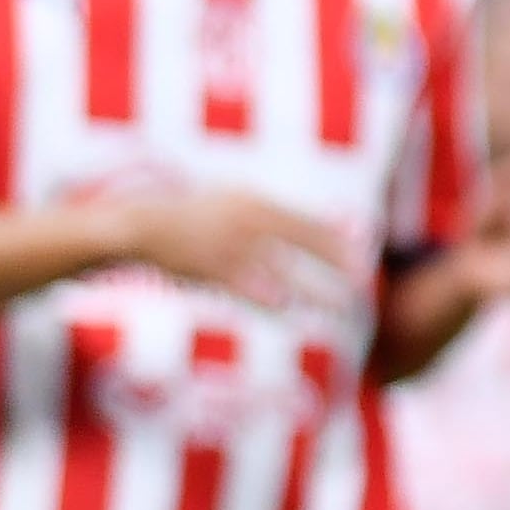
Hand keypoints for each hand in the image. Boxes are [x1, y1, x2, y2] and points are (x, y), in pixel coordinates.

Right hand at [116, 189, 356, 313]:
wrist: (146, 225)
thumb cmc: (198, 218)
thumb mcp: (237, 202)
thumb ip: (274, 215)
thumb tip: (313, 225)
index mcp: (257, 204)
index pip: (309, 223)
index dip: (337, 241)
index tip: (363, 256)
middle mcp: (249, 221)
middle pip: (304, 242)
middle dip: (336, 262)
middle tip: (363, 280)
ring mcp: (231, 246)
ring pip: (283, 270)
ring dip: (314, 291)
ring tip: (340, 308)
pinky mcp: (212, 269)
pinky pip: (247, 286)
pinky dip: (267, 296)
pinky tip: (287, 307)